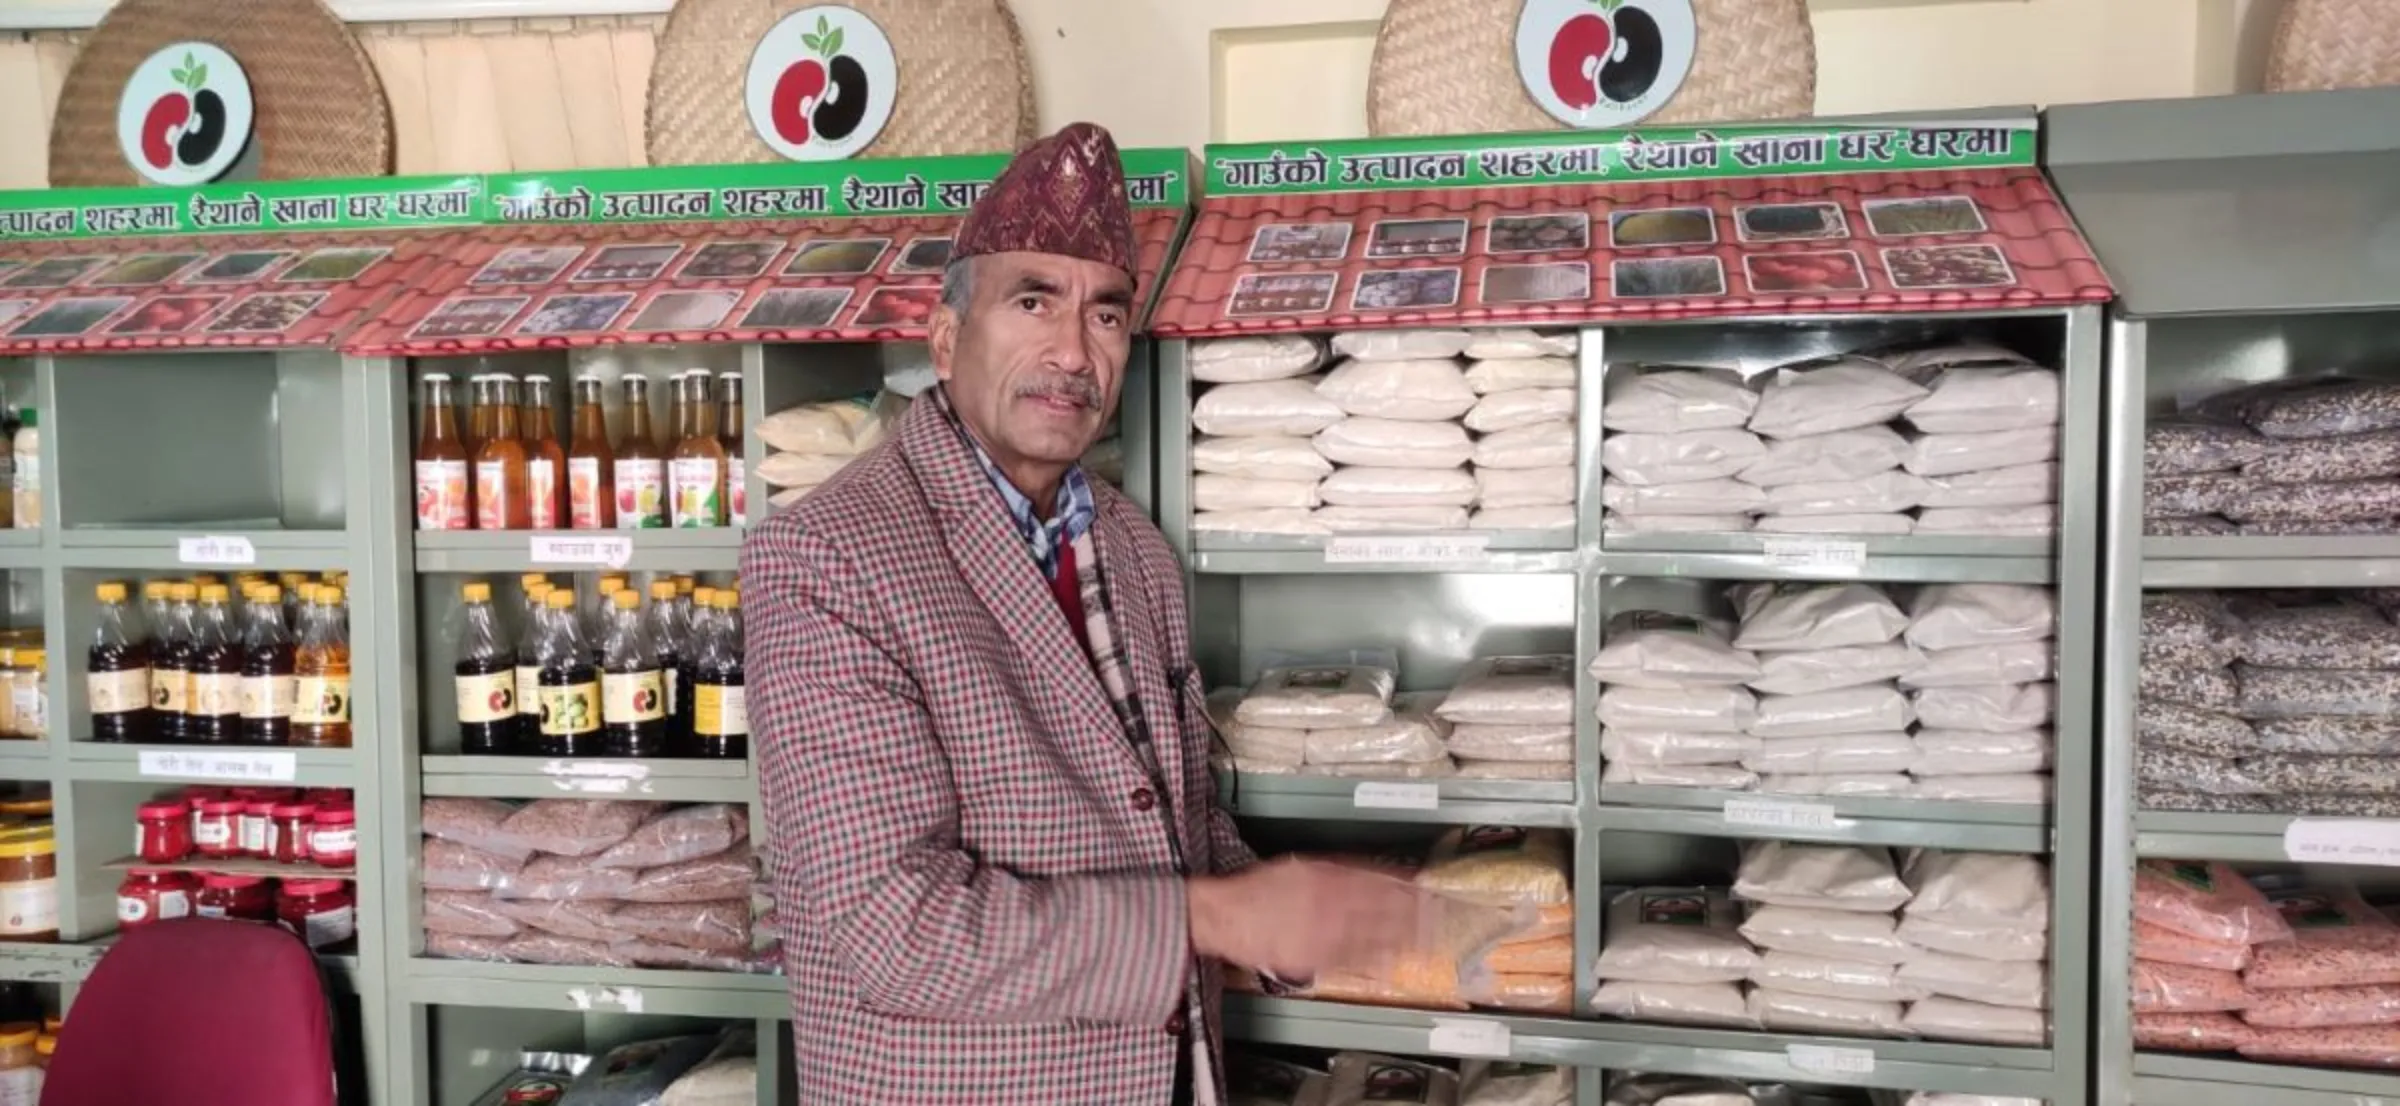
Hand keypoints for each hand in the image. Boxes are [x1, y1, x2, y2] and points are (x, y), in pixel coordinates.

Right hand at [1187, 856, 1432, 979]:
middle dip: (1416, 914)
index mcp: (1329, 877)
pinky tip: (1393, 961)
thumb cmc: (1260, 891)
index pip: (1380, 882)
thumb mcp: (1302, 866)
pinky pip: (1354, 961)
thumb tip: (1376, 874)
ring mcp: (1324, 933)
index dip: (1409, 888)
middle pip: (1385, 910)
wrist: (1226, 917)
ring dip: (1405, 938)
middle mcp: (1331, 904)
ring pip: (1375, 937)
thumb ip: (1340, 870)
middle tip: (1441, 916)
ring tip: (1429, 940)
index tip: (1431, 890)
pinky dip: (1377, 960)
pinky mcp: (1315, 959)